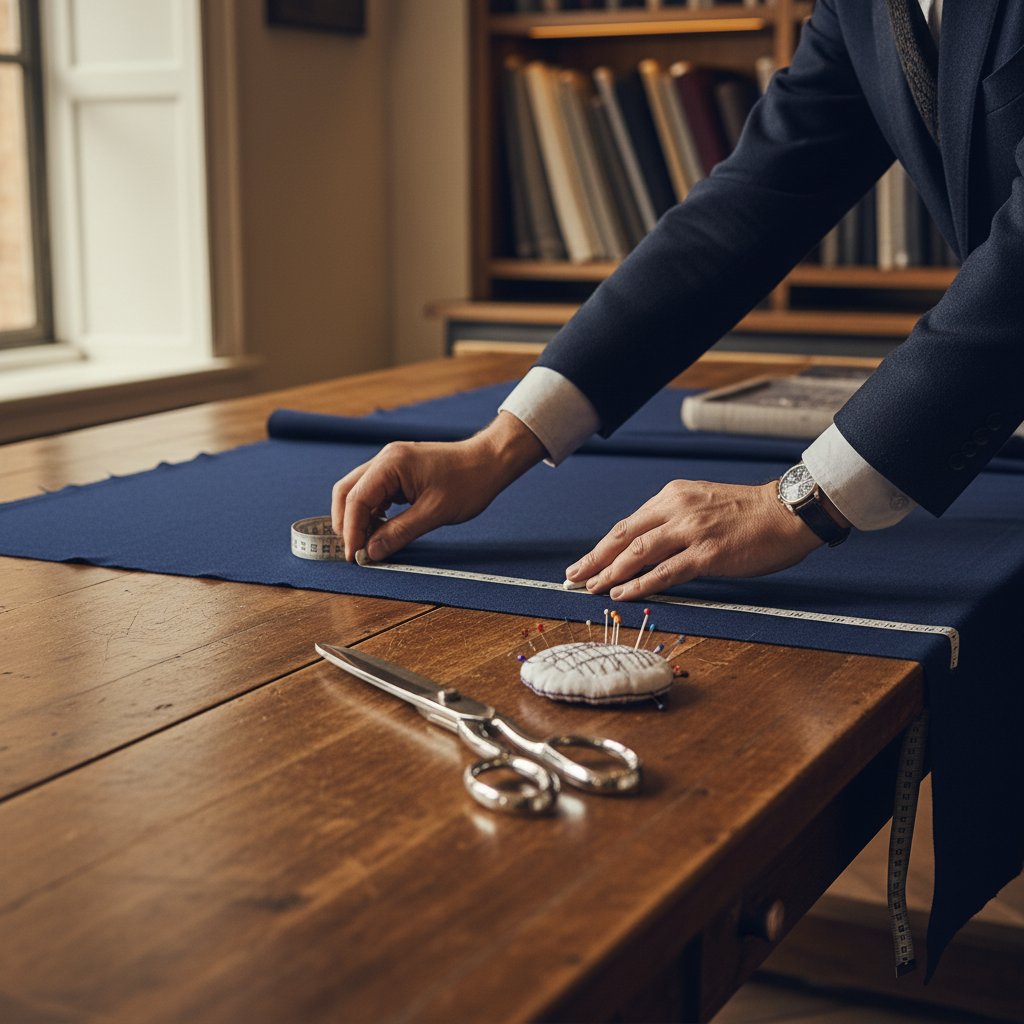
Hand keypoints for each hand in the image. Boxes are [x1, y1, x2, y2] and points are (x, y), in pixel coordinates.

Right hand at [331, 412, 546, 561]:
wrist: (490, 462)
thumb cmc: (468, 482)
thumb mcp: (434, 513)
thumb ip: (399, 532)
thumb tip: (370, 552)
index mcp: (391, 463)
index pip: (356, 498)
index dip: (351, 530)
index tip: (353, 555)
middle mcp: (385, 459)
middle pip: (348, 491)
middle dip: (346, 523)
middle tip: (353, 551)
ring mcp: (391, 464)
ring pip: (359, 492)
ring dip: (359, 519)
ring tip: (366, 545)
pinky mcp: (399, 472)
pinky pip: (375, 493)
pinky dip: (372, 513)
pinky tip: (380, 531)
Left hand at [564, 479, 835, 600]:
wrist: (788, 511)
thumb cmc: (749, 513)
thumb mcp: (703, 505)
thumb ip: (674, 521)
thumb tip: (647, 548)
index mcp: (672, 496)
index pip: (628, 524)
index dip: (602, 547)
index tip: (584, 562)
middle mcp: (677, 509)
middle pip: (623, 537)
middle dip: (595, 559)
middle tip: (573, 577)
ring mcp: (691, 531)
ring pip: (638, 553)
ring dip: (610, 573)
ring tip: (591, 589)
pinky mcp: (707, 554)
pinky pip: (665, 572)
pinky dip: (640, 584)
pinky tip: (622, 595)